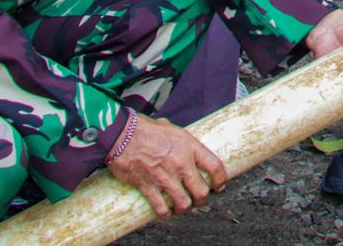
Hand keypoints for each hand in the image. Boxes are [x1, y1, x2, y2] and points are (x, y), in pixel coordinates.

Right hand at [107, 114, 227, 217]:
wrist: (121, 134)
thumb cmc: (145, 128)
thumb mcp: (170, 128)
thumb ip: (180, 140)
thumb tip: (182, 143)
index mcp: (189, 147)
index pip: (215, 167)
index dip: (221, 180)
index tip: (220, 186)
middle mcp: (180, 164)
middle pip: (202, 191)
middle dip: (203, 200)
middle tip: (199, 200)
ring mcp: (165, 177)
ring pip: (184, 204)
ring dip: (184, 208)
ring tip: (182, 207)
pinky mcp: (148, 187)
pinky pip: (161, 208)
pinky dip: (165, 214)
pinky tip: (166, 212)